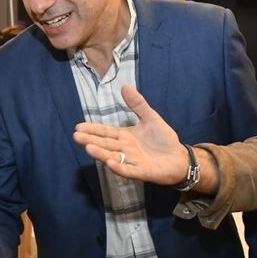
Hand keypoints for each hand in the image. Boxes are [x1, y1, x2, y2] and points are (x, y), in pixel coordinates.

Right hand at [73, 84, 187, 184]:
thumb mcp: (151, 118)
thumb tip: (125, 86)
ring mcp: (131, 161)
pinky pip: (127, 170)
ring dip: (100, 153)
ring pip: (112, 156)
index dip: (93, 129)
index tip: (79, 126)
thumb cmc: (164, 139)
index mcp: (125, 136)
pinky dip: (118, 167)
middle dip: (91, 140)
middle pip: (105, 144)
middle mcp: (124, 149)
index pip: (106, 132)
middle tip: (76, 136)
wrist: (179, 158)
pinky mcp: (141, 172)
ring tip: (88, 147)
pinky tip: (109, 162)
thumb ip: (138, 104)